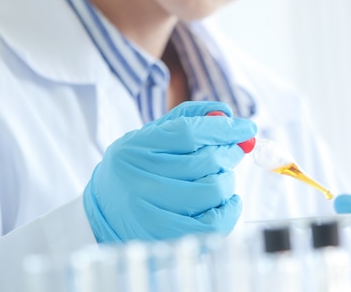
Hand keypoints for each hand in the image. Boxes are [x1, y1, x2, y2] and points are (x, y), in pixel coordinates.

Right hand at [83, 101, 256, 242]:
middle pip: (205, 161)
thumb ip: (186, 118)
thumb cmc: (134, 170)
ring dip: (227, 181)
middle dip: (230, 153)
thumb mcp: (149, 137)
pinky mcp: (166, 239)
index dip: (224, 129)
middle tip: (234, 151)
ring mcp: (151, 213)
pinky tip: (225, 201)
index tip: (247, 127)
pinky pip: (214, 224)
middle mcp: (139, 181)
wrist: (103, 215)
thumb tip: (225, 113)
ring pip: (213, 190)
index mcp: (135, 149)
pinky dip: (229, 209)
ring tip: (220, 178)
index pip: (189, 133)